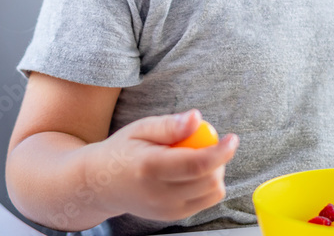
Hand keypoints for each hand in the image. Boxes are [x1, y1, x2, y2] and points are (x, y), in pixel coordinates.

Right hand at [91, 109, 238, 221]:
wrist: (100, 183)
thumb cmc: (122, 151)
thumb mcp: (141, 128)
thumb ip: (170, 125)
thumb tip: (197, 118)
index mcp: (150, 168)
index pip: (196, 165)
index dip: (220, 152)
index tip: (232, 138)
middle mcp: (159, 194)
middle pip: (209, 181)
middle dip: (220, 159)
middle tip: (210, 142)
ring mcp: (166, 209)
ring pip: (212, 193)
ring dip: (216, 173)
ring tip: (197, 156)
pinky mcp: (172, 216)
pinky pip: (205, 201)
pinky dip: (207, 185)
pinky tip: (191, 171)